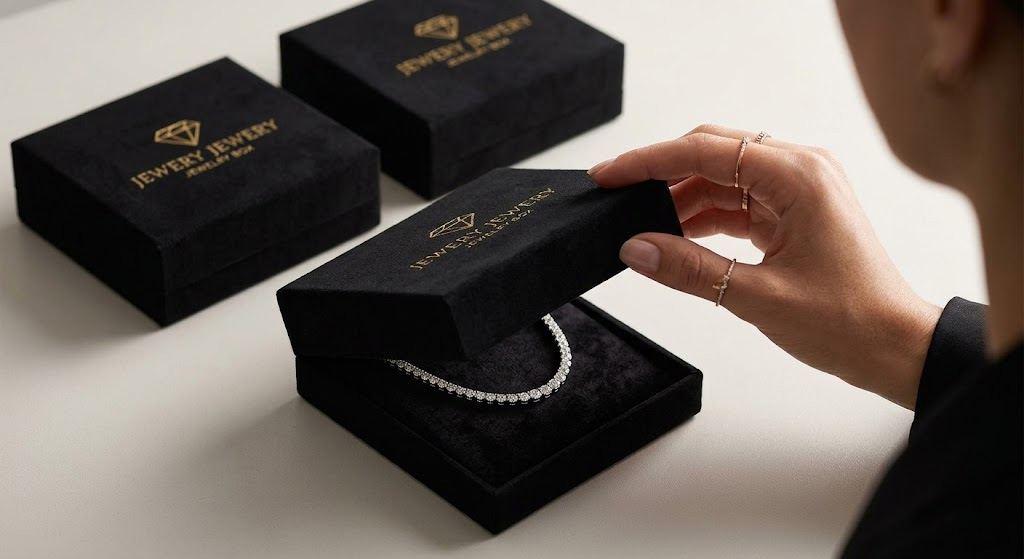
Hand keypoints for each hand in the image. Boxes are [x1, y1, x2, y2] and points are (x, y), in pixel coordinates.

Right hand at [589, 125, 941, 409]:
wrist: (895, 346)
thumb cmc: (850, 322)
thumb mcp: (758, 297)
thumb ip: (690, 269)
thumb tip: (636, 248)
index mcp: (799, 177)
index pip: (705, 151)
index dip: (649, 161)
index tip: (609, 175)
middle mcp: (801, 170)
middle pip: (712, 152)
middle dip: (660, 171)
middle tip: (614, 191)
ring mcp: (799, 189)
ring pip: (722, 177)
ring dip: (680, 197)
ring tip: (640, 223)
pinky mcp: (795, 210)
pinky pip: (737, 201)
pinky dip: (703, 215)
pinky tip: (675, 234)